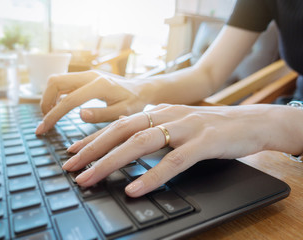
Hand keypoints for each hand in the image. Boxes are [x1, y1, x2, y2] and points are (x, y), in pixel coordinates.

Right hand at [36, 70, 147, 134]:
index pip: (69, 100)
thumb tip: (80, 115)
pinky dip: (56, 95)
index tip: (42, 129)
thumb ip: (102, 114)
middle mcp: (90, 75)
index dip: (53, 115)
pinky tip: (58, 109)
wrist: (141, 89)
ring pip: (57, 80)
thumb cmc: (134, 102)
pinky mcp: (85, 77)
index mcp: (99, 85)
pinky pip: (64, 82)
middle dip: (45, 102)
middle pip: (55, 82)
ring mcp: (86, 74)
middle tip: (46, 121)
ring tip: (50, 116)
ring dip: (49, 97)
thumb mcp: (123, 112)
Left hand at [62, 104, 301, 196]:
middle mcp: (167, 116)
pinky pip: (174, 161)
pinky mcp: (204, 142)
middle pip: (122, 132)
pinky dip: (152, 176)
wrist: (251, 122)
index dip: (93, 138)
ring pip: (140, 144)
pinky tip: (134, 189)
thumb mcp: (177, 124)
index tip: (72, 151)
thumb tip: (125, 138)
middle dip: (92, 150)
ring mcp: (185, 127)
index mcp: (159, 112)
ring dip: (111, 162)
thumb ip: (152, 130)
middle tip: (71, 167)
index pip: (118, 124)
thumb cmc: (211, 127)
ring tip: (90, 179)